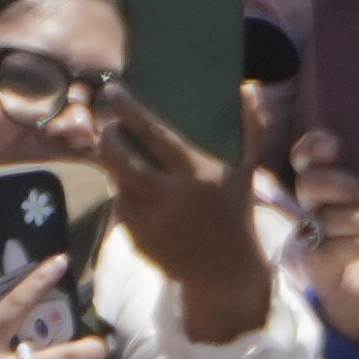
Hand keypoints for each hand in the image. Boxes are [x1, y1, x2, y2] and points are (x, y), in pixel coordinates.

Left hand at [100, 83, 270, 346]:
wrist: (224, 271)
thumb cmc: (234, 211)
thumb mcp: (246, 170)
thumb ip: (250, 127)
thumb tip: (246, 87)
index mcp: (200, 173)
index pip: (155, 133)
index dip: (130, 109)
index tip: (114, 90)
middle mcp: (172, 196)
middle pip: (119, 156)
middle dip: (109, 136)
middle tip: (111, 126)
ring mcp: (151, 219)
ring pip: (115, 179)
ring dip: (117, 165)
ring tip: (129, 157)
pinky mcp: (136, 238)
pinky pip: (120, 204)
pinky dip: (126, 194)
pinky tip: (144, 195)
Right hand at [293, 129, 358, 341]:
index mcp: (338, 185)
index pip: (311, 155)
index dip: (315, 144)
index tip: (336, 143)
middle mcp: (319, 207)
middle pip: (310, 182)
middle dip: (338, 181)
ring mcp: (314, 237)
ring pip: (324, 217)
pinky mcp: (318, 266)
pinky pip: (329, 251)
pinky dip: (358, 244)